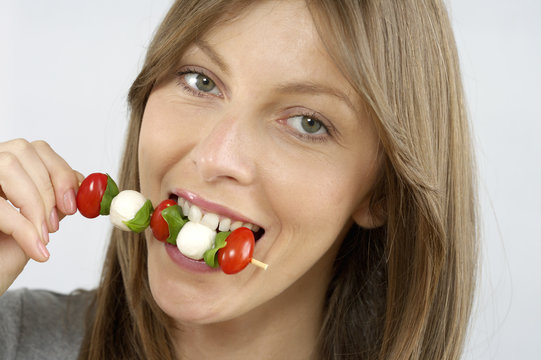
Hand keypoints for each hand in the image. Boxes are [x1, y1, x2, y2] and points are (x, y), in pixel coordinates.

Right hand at [0, 139, 82, 293]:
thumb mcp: (38, 224)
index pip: (36, 149)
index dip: (60, 172)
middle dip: (48, 188)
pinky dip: (23, 227)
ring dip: (34, 203)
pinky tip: (36, 249)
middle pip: (22, 150)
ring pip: (8, 165)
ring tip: (43, 236)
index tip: (73, 204)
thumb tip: (84, 185)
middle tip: (56, 223)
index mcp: (4, 169)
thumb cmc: (4, 255)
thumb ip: (56, 200)